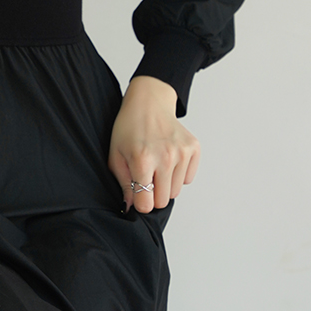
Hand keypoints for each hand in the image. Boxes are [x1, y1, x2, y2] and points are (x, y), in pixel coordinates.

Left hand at [107, 76, 199, 212]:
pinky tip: (168, 158)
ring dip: (165, 184)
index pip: (146, 204)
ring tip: (156, 165)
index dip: (140, 202)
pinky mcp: (193, 148)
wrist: (148, 103)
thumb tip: (131, 207)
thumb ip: (124, 184)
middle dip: (152, 194)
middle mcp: (165, 157)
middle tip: (146, 177)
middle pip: (163, 201)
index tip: (137, 193)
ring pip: (176, 191)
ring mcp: (182, 152)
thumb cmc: (129, 127)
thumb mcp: (116, 155)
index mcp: (143, 160)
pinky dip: (178, 174)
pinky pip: (187, 179)